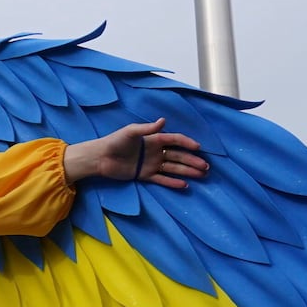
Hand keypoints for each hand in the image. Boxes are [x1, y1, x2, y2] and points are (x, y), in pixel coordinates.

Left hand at [62, 117, 206, 187]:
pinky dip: (173, 182)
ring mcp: (151, 164)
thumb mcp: (131, 132)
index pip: (175, 141)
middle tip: (206, 167)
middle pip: (178, 156)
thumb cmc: (115, 141)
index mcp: (154, 139)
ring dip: (187, 171)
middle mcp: (155, 151)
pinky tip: (185, 185)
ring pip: (173, 168)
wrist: (100, 158)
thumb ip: (147, 128)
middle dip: (192, 161)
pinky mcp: (145, 175)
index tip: (199, 148)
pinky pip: (162, 179)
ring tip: (201, 175)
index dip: (187, 144)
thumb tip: (163, 121)